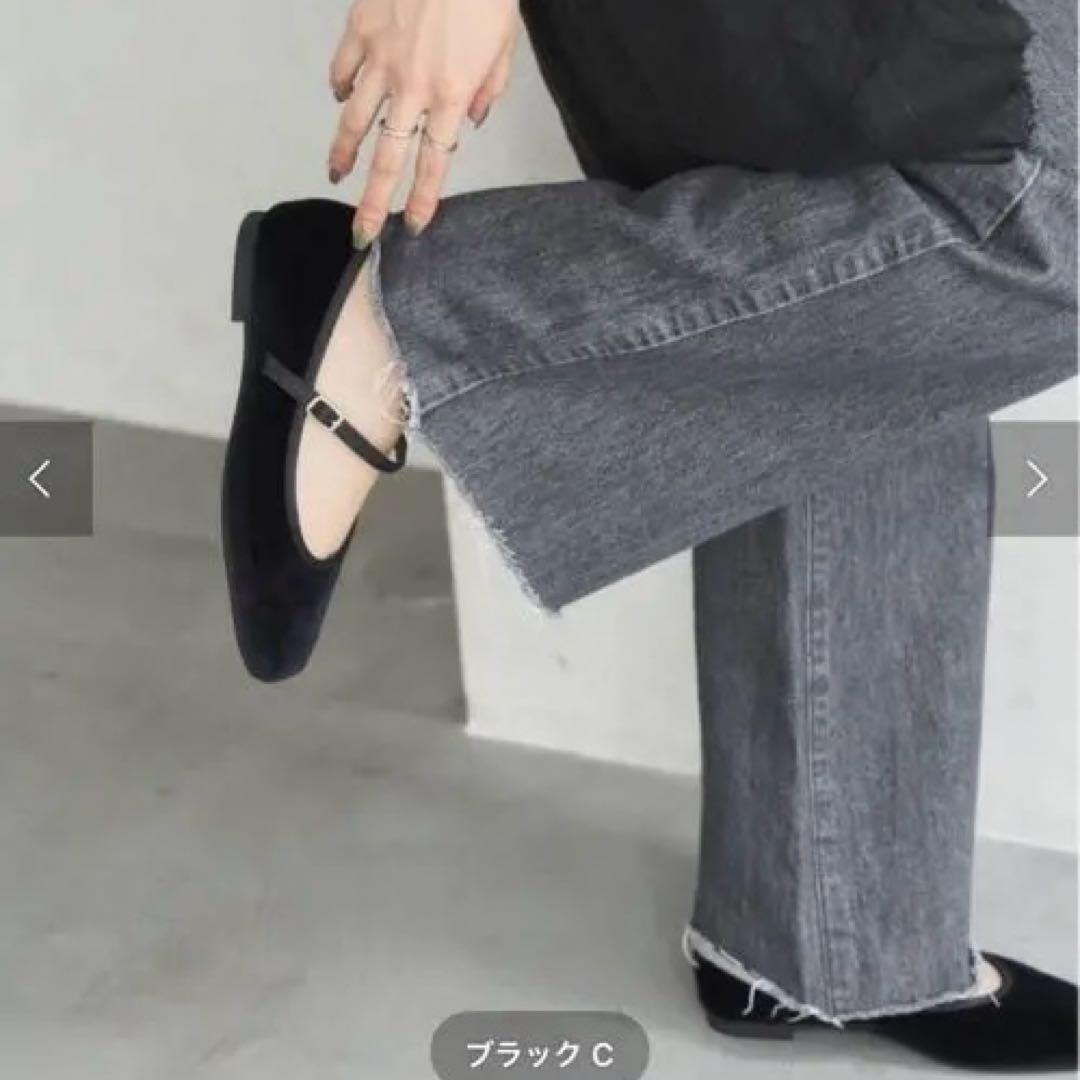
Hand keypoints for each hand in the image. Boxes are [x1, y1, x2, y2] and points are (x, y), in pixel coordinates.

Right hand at [328, 0, 518, 245]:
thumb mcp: (505, 46)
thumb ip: (489, 89)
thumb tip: (470, 121)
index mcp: (452, 94)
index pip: (435, 161)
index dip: (423, 198)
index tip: (415, 226)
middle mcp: (412, 86)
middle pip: (388, 156)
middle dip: (374, 201)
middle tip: (362, 232)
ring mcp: (381, 58)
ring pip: (354, 118)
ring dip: (344, 152)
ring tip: (337, 175)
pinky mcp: (361, 28)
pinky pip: (343, 69)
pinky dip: (339, 87)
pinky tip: (339, 98)